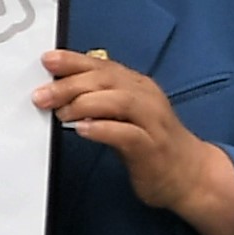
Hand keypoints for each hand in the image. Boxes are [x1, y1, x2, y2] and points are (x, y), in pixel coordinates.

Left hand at [40, 48, 233, 234]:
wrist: (191, 175)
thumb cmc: (154, 144)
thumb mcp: (128, 115)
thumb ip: (101, 101)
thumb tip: (63, 92)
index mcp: (139, 87)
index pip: (103, 66)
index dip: (74, 61)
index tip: (48, 60)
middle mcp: (146, 98)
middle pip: (107, 80)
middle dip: (71, 84)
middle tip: (42, 94)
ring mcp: (152, 122)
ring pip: (118, 101)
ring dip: (84, 104)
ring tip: (60, 112)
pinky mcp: (152, 148)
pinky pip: (126, 134)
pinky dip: (101, 129)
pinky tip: (81, 130)